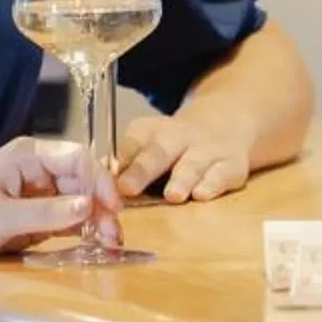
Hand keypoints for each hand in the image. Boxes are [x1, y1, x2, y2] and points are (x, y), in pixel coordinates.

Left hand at [0, 135, 121, 282]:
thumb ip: (44, 213)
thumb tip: (89, 207)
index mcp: (27, 156)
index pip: (77, 158)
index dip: (98, 181)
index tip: (110, 210)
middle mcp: (36, 170)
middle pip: (83, 180)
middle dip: (101, 204)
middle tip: (113, 237)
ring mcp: (36, 194)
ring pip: (80, 200)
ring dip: (96, 219)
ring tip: (108, 244)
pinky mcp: (35, 218)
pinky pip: (67, 219)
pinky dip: (83, 230)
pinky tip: (94, 244)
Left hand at [112, 110, 256, 203]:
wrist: (225, 126)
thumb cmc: (172, 148)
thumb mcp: (146, 146)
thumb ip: (123, 166)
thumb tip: (90, 186)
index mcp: (149, 133)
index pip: (131, 145)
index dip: (118, 164)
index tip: (104, 182)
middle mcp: (177, 138)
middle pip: (158, 152)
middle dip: (142, 170)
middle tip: (127, 188)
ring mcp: (206, 151)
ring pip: (192, 164)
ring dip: (181, 179)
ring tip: (173, 196)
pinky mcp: (231, 165)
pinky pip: (222, 174)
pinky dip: (213, 184)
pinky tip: (202, 194)